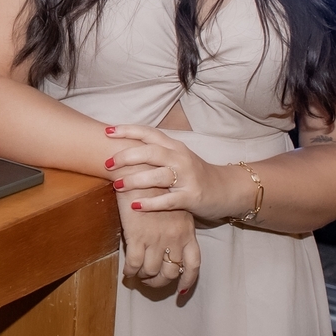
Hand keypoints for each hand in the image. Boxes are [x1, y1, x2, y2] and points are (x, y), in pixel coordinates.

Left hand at [104, 125, 235, 220]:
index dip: (128, 130)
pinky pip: (168, 200)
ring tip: (116, 185)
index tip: (107, 132)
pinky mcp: (192, 197)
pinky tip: (135, 206)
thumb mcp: (177, 157)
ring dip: (134, 180)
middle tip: (107, 164)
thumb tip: (122, 149)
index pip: (149, 133)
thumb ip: (155, 152)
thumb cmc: (195, 173)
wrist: (228, 189)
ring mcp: (187, 177)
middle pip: (150, 152)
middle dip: (126, 157)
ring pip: (158, 176)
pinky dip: (151, 203)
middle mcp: (180, 158)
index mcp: (174, 146)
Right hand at [117, 188, 200, 294]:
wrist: (137, 170)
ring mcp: (156, 238)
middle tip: (150, 283)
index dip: (187, 281)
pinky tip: (126, 272)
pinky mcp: (137, 235)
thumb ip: (176, 224)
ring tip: (136, 277)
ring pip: (152, 271)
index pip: (193, 265)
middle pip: (171, 272)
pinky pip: (134, 263)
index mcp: (186, 231)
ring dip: (143, 278)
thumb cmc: (154, 183)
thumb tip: (169, 242)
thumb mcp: (174, 204)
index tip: (182, 292)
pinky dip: (129, 271)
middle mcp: (174, 238)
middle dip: (160, 282)